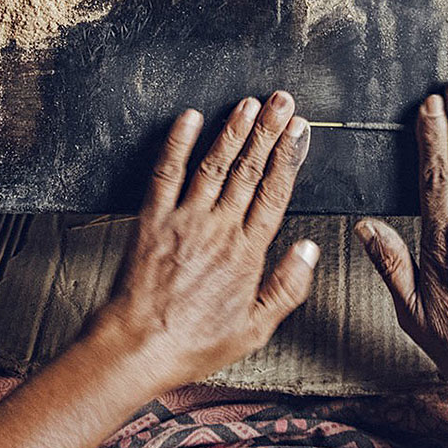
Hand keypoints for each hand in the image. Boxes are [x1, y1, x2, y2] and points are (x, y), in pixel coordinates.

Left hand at [89, 91, 317, 388]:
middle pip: (250, 170)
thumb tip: (308, 251)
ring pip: (215, 164)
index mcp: (247, 253)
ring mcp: (185, 220)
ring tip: (249, 104)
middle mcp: (219, 229)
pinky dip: (178, 143)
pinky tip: (189, 119)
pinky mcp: (153, 219)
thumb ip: (287, 287)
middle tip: (281, 102)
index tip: (299, 130)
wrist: (139, 346)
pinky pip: (167, 173)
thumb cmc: (193, 343)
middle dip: (268, 131)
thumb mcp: (255, 329)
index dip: (289, 157)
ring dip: (233, 130)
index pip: (275, 192)